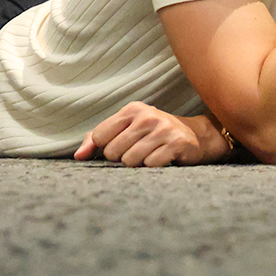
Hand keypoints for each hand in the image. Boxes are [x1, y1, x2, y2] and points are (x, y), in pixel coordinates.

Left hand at [73, 102, 228, 166]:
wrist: (197, 137)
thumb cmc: (154, 135)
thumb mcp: (126, 130)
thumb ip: (97, 140)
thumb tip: (79, 156)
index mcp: (132, 109)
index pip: (100, 137)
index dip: (107, 147)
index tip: (123, 144)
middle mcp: (148, 116)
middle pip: (114, 152)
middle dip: (123, 157)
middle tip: (140, 150)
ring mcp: (164, 129)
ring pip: (131, 161)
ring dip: (139, 164)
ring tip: (151, 155)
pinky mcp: (177, 144)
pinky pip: (150, 165)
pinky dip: (155, 166)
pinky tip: (164, 158)